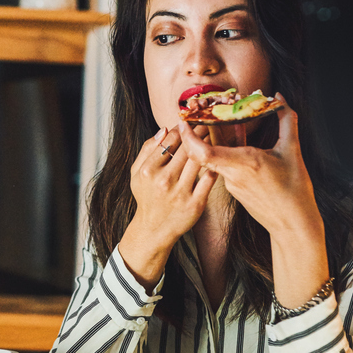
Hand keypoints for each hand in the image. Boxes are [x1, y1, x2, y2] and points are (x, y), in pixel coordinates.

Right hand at [117, 126, 217, 290]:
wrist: (153, 229)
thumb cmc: (146, 197)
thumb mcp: (136, 174)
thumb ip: (146, 150)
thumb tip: (164, 130)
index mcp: (148, 171)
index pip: (168, 142)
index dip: (180, 129)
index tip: (188, 124)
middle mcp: (164, 181)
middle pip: (186, 149)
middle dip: (197, 133)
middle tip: (205, 124)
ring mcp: (180, 193)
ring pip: (199, 160)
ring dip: (207, 146)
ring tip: (212, 137)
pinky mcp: (195, 204)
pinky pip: (209, 179)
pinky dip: (213, 166)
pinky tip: (216, 159)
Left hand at [176, 97, 329, 305]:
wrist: (293, 224)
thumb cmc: (294, 190)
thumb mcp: (292, 151)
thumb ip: (286, 121)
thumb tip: (280, 96)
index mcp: (243, 164)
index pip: (203, 152)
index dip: (189, 137)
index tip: (184, 121)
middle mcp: (232, 174)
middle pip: (203, 152)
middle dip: (197, 131)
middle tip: (198, 112)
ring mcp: (230, 183)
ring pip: (213, 158)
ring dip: (212, 139)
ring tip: (217, 119)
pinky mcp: (233, 188)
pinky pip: (222, 165)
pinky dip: (224, 150)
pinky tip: (234, 137)